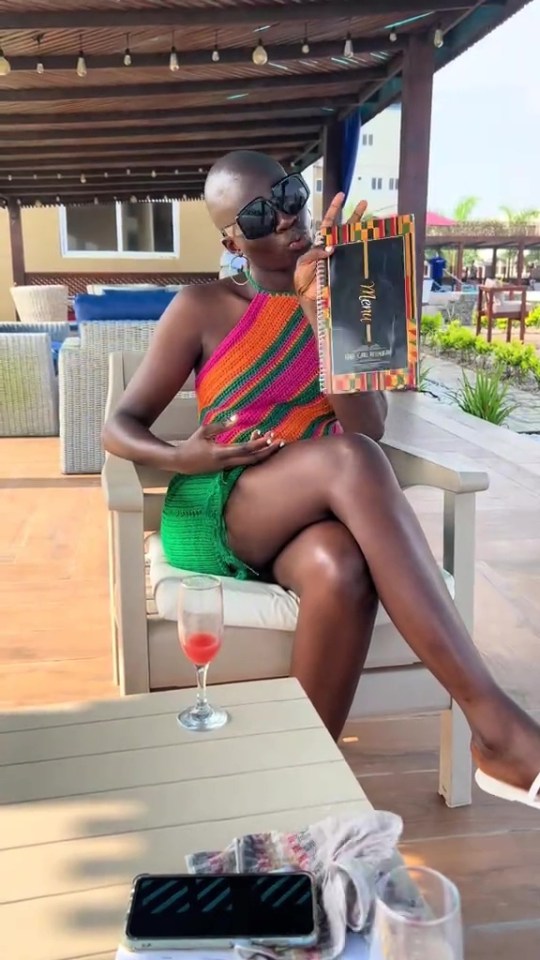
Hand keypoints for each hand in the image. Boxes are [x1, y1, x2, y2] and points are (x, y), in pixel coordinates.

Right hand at [170, 419, 284, 474]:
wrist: (181, 463)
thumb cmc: (191, 444)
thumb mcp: (204, 431)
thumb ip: (221, 426)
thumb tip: (237, 419)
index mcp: (220, 453)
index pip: (244, 449)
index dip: (258, 443)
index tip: (269, 436)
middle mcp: (226, 463)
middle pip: (253, 460)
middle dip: (268, 451)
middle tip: (282, 442)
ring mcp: (227, 468)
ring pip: (250, 463)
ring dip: (263, 454)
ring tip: (275, 443)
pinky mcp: (227, 469)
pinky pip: (244, 462)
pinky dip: (254, 455)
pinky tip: (260, 445)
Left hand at [294, 195, 367, 324]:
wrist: (310, 301)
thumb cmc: (302, 282)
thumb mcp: (302, 265)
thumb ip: (312, 254)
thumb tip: (331, 247)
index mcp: (320, 244)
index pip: (328, 223)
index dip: (334, 209)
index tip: (341, 196)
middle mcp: (333, 249)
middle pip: (345, 228)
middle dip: (355, 215)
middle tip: (364, 202)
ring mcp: (342, 259)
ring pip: (354, 241)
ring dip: (364, 231)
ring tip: (375, 220)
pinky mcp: (347, 269)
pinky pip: (357, 258)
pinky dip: (365, 251)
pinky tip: (374, 244)